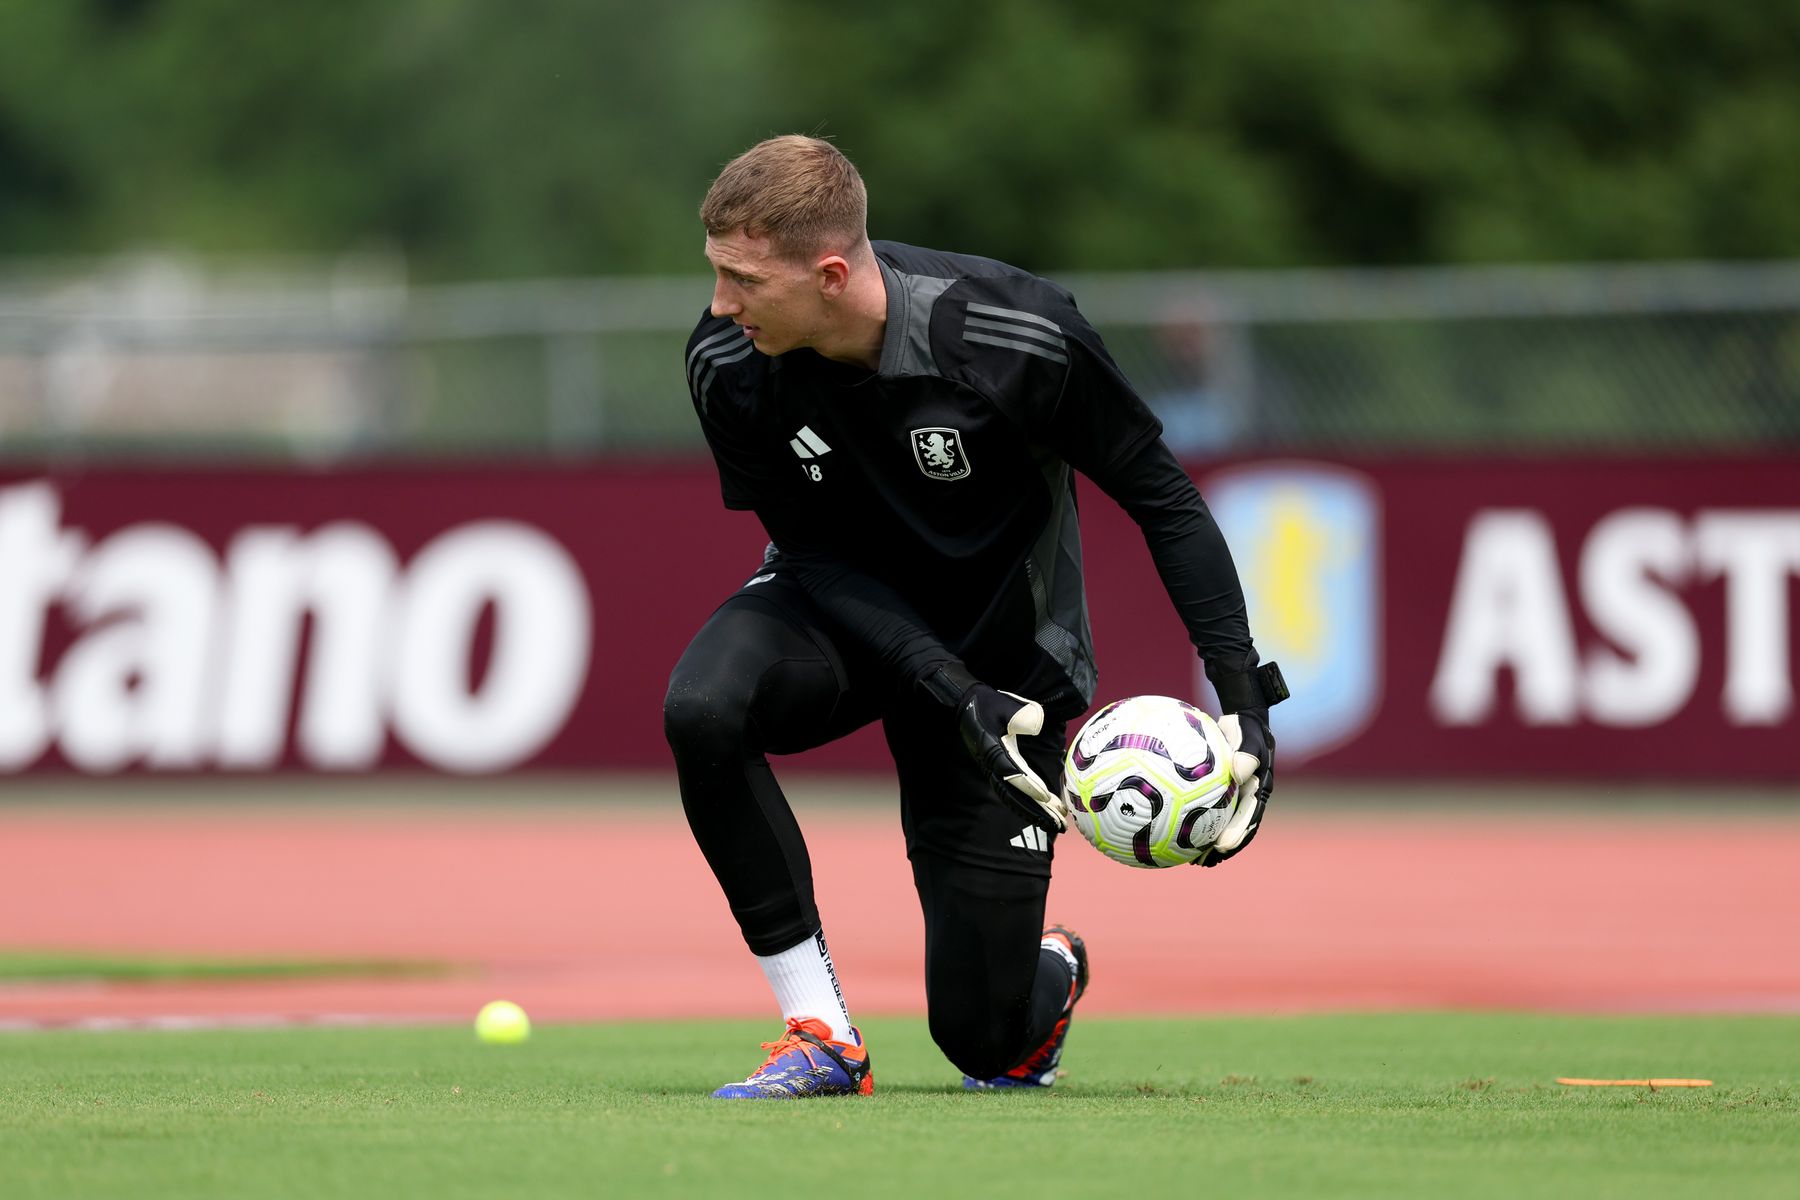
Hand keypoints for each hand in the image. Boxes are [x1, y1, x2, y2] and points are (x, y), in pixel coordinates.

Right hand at [956, 684, 1067, 833]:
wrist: (967, 704)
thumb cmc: (988, 704)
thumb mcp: (1005, 705)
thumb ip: (1021, 715)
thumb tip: (1036, 726)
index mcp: (994, 751)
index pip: (1013, 773)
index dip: (1029, 787)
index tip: (1046, 797)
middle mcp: (993, 765)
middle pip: (1015, 794)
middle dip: (1037, 811)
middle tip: (1059, 824)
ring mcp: (994, 770)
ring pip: (1014, 797)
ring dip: (1035, 812)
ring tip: (1056, 824)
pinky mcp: (997, 770)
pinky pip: (1012, 792)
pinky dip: (1027, 804)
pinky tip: (1044, 810)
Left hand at [1198, 708, 1273, 866]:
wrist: (1242, 720)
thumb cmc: (1246, 728)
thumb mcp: (1250, 736)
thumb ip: (1247, 752)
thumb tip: (1238, 773)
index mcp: (1257, 792)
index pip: (1250, 819)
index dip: (1237, 835)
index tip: (1222, 846)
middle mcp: (1246, 799)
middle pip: (1234, 830)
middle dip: (1220, 849)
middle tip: (1202, 862)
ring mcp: (1233, 798)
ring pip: (1219, 824)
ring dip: (1204, 841)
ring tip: (1186, 857)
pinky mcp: (1219, 793)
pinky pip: (1203, 808)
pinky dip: (1190, 820)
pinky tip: (1170, 827)